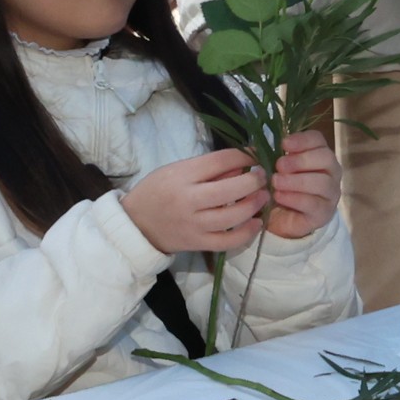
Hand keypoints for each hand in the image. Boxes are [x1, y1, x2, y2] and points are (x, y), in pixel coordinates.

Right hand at [123, 148, 269, 254]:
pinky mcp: (197, 244)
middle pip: (231, 190)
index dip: (244, 155)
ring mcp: (194, 225)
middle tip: (263, 177)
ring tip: (263, 196)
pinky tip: (256, 223)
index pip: (220, 161)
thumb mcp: (177, 170)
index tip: (255, 155)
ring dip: (254, 205)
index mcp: (182, 175)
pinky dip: (247, 233)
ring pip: (233, 216)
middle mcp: (188, 200)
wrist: (136, 224)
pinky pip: (228, 241)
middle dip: (254, 181)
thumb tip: (244, 164)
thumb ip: (209, 168)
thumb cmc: (158, 191)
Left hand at [261, 127, 339, 238]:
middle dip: (300, 161)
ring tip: (275, 183)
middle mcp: (331, 171)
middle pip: (325, 158)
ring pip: (321, 182)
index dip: (302, 140)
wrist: (282, 219)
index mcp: (319, 154)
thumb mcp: (276, 169)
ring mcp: (331, 193)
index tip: (284, 144)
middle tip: (279, 166)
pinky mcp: (324, 213)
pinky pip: (313, 203)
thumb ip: (276, 157)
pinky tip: (279, 196)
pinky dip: (294, 198)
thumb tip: (265, 150)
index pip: (318, 140)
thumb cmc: (281, 187)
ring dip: (296, 181)